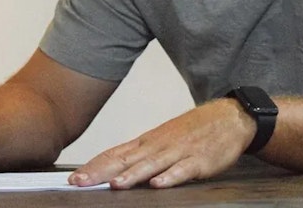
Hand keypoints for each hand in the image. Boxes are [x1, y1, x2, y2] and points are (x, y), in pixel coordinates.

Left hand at [69, 97, 253, 188]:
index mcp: (147, 142)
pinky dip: (170, 177)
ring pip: (151, 165)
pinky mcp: (199, 160)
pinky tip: (159, 184)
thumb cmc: (192, 131)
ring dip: (132, 175)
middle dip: (102, 172)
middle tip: (80, 182)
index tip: (74, 178)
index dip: (94, 166)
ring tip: (115, 184)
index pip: (114, 154)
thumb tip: (113, 169)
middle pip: (126, 160)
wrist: (228, 117)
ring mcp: (178, 152)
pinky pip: (183, 170)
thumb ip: (139, 156)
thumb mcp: (161, 140)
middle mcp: (158, 146)